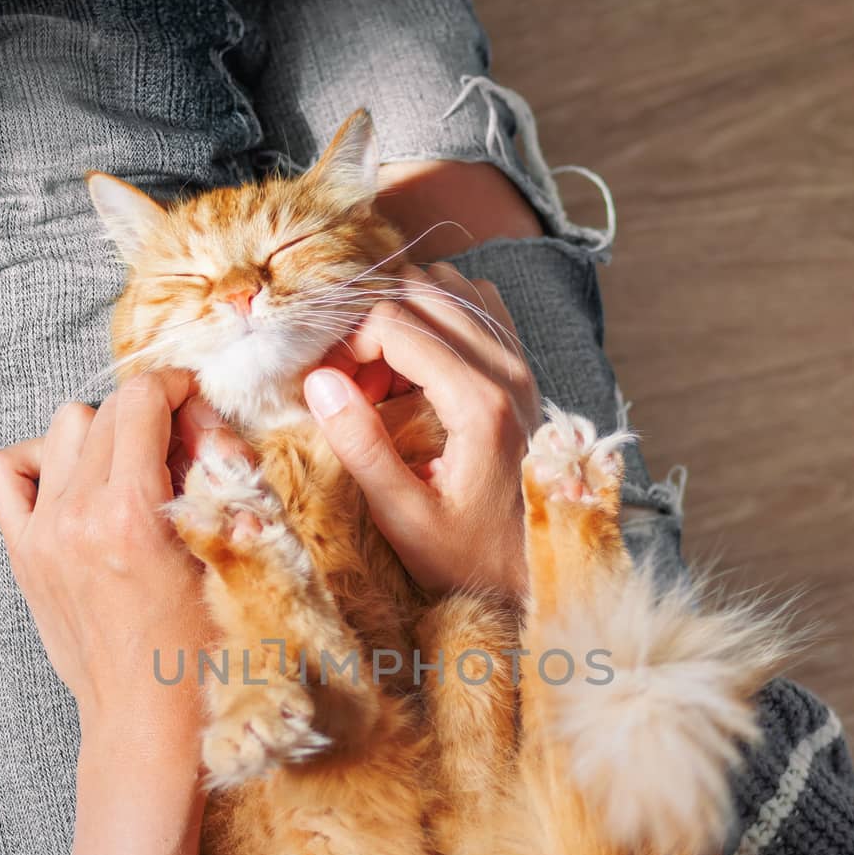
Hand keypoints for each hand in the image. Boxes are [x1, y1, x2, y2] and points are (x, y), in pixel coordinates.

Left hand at [0, 373, 252, 854]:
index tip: (199, 409)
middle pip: (108, 407)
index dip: (178, 389)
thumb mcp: (236, 567)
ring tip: (135, 472)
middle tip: (183, 451)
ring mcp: (43, 533)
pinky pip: (7, 470)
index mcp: (134, 516)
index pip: (142, 398)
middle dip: (152, 414)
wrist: (146, 724)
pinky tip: (75, 488)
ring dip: (104, 434)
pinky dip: (39, 462)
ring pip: (64, 427)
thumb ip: (229, 491)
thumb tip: (214, 437)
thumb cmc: (202, 657)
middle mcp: (78, 515)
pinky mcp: (23, 552)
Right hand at [302, 262, 539, 598]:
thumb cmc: (468, 556)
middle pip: (422, 288)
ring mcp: (520, 363)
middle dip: (373, 322)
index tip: (329, 386)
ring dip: (405, 314)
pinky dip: (437, 317)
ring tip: (383, 375)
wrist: (534, 568)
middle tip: (353, 381)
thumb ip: (361, 447)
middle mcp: (508, 370)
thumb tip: (319, 381)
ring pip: (451, 286)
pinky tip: (416, 366)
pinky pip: (476, 305)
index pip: (395, 321)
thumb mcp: (404, 518)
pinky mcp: (521, 367)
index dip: (347, 343)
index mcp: (479, 403)